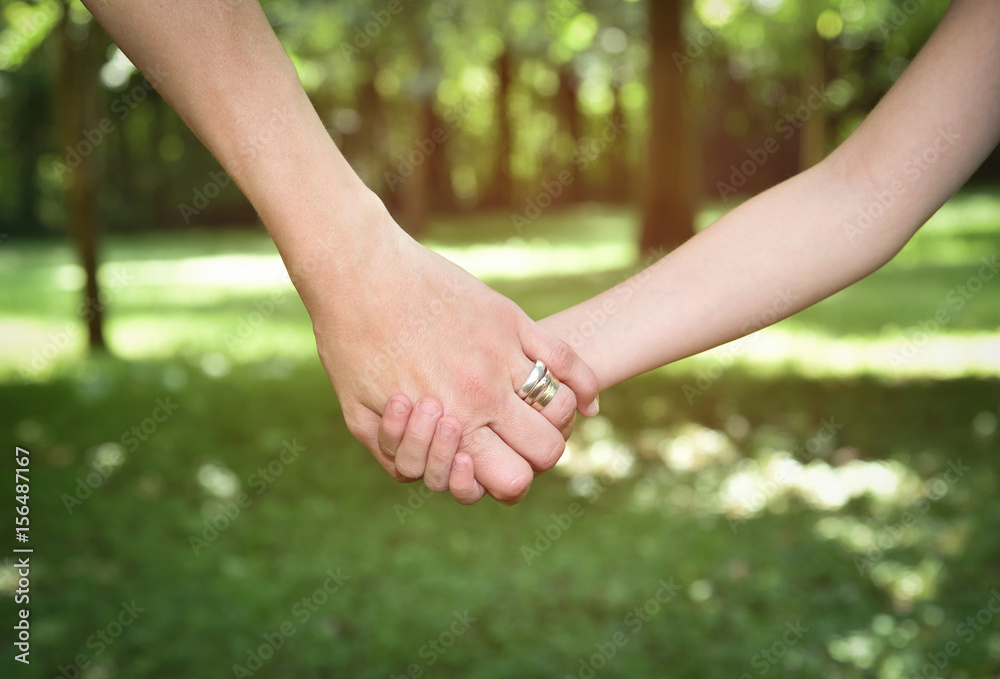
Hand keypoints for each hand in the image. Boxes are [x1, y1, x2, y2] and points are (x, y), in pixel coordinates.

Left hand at [291, 195, 598, 503]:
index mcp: (450, 425)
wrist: (359, 271)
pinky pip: (569, 358)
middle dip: (536, 457)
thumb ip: (397, 456)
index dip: (508, 483)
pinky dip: (585, 385)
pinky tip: (584, 400)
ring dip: (556, 419)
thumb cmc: (351, 344)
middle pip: (547, 451)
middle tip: (514, 441)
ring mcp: (504, 355)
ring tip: (534, 412)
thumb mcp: (358, 417)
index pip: (512, 482)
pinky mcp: (512, 319)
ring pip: (563, 407)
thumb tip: (431, 478)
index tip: (493, 465)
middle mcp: (484, 395)